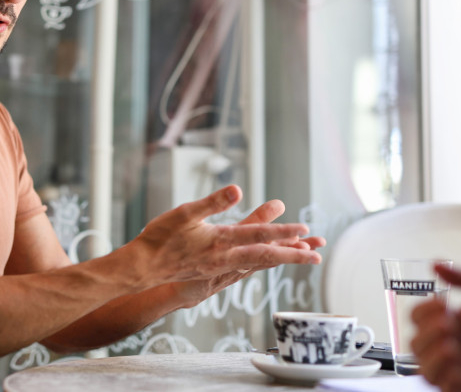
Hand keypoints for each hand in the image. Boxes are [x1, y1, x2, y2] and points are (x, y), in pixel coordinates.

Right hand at [134, 186, 322, 306]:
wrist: (143, 268)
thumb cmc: (159, 238)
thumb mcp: (184, 213)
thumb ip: (212, 202)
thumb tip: (238, 189)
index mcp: (219, 241)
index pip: (258, 236)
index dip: (282, 232)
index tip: (304, 229)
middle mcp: (224, 258)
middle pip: (266, 257)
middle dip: (293, 255)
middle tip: (317, 255)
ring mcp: (219, 268)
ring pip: (258, 264)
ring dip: (282, 258)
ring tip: (302, 255)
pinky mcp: (213, 272)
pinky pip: (246, 268)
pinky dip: (263, 263)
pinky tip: (267, 260)